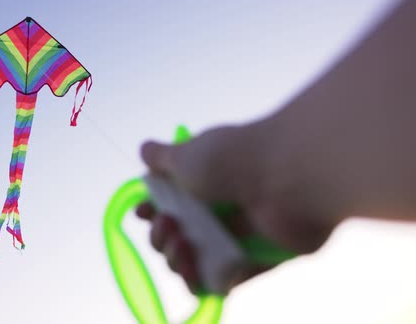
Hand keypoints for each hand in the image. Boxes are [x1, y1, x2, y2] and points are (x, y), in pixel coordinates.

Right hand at [137, 124, 336, 292]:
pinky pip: (227, 279)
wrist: (288, 176)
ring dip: (178, 260)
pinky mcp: (259, 260)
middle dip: (161, 237)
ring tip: (182, 247)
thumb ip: (162, 157)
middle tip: (168, 227)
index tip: (143, 211)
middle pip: (179, 235)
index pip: (171, 204)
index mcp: (205, 181)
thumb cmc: (233, 159)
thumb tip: (143, 150)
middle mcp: (221, 208)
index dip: (152, 212)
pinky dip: (206, 281)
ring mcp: (240, 236)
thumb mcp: (187, 153)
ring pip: (199, 261)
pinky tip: (195, 273)